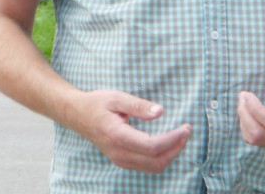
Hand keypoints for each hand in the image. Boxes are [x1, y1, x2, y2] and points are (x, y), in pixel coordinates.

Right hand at [73, 90, 190, 172]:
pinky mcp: (122, 161)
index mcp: (117, 135)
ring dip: (171, 154)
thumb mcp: (117, 97)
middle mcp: (119, 152)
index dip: (172, 140)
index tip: (185, 128)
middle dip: (176, 148)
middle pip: (156, 161)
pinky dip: (162, 157)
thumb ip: (139, 105)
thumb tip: (160, 112)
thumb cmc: (97, 103)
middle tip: (186, 130)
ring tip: (180, 136)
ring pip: (154, 167)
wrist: (78, 115)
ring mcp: (120, 160)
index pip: (152, 146)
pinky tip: (167, 143)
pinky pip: (148, 166)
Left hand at [237, 70, 264, 146]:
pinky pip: (256, 139)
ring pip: (256, 139)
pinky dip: (247, 126)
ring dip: (244, 120)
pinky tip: (249, 110)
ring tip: (244, 100)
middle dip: (245, 114)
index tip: (247, 93)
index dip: (255, 110)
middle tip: (243, 95)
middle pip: (260, 134)